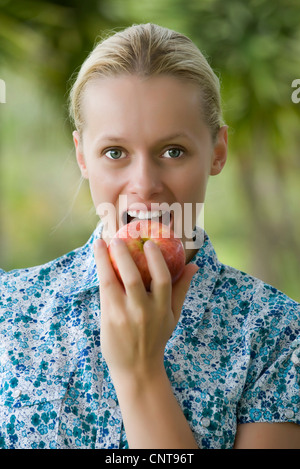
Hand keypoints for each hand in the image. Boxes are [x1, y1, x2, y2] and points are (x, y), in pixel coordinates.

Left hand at [93, 237, 197, 380]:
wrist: (137, 369)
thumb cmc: (156, 337)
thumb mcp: (173, 316)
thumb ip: (182, 289)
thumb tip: (194, 266)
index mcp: (163, 309)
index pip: (163, 279)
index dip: (156, 259)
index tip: (149, 243)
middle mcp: (144, 312)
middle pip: (134, 278)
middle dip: (125, 255)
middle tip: (119, 238)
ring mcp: (125, 316)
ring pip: (114, 282)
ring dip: (106, 260)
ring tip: (103, 243)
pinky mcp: (110, 319)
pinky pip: (105, 290)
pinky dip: (101, 271)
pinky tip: (98, 258)